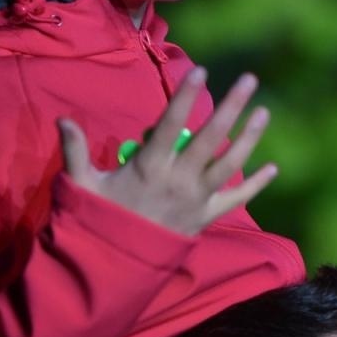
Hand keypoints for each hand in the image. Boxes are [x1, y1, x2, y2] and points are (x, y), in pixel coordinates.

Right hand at [59, 67, 277, 236]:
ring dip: (249, 138)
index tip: (200, 71)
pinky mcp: (206, 217)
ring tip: (264, 112)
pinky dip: (256, 185)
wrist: (116, 265)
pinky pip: (236, 199)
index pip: (171, 124)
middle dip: (231, 107)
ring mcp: (196, 199)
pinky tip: (273, 168)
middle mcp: (179, 180)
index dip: (185, 97)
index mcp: (150, 167)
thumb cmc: (100, 219)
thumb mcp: (82, 185)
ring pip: (230, 164)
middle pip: (210, 138)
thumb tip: (63, 119)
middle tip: (249, 80)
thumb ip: (75, 150)